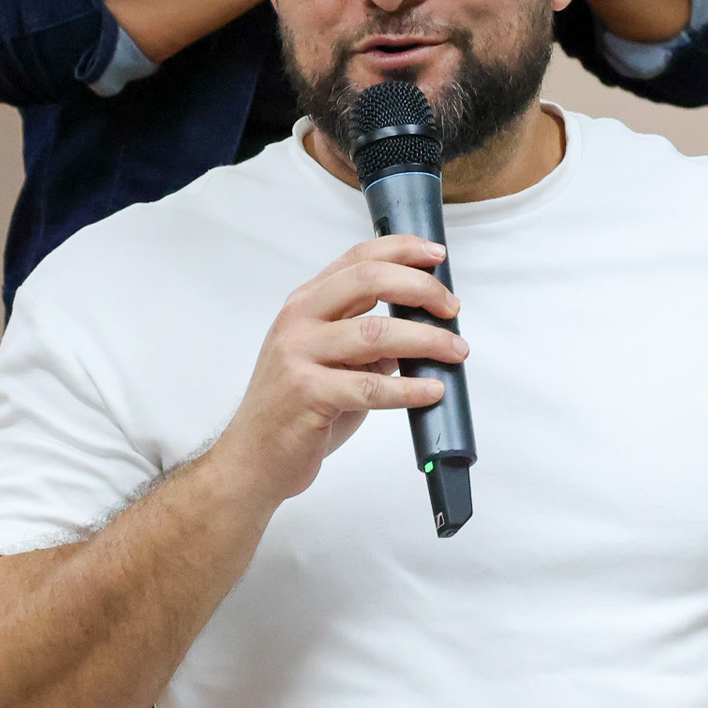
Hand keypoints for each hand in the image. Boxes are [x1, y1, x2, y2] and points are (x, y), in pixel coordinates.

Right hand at [208, 234, 466, 504]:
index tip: (437, 254)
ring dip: (426, 341)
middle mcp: (299, 321)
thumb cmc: (295, 407)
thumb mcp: (327, 357)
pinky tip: (431, 391)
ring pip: (376, 333)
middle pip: (369, 280)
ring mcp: (299, 355)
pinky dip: (408, 389)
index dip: (402, 249)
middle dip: (420, 288)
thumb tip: (420, 325)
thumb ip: (363, 334)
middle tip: (451, 308)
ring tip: (456, 352)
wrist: (252, 457)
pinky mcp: (307, 394)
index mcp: (306, 303)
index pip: (359, 258)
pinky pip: (370, 387)